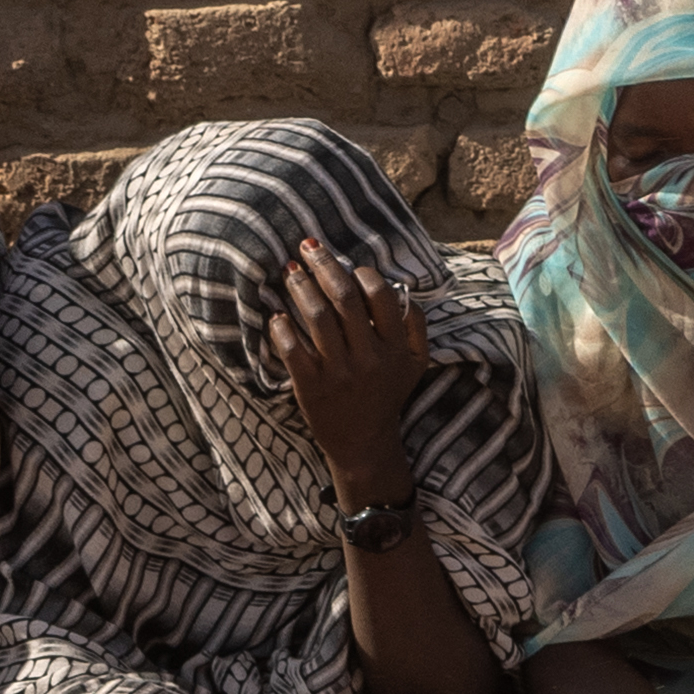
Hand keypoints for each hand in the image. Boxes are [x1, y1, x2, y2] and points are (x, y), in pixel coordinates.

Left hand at [269, 235, 437, 515]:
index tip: (346, 264)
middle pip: (344, 298)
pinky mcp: (312, 389)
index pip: (380, 295)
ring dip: (301, 288)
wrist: (365, 445)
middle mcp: (369, 358)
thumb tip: (403, 289)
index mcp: (396, 348)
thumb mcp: (415, 365)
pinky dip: (282, 329)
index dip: (361, 272)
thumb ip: (415, 327)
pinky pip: (293, 351)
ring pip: (318, 318)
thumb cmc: (386, 396)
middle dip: (323, 265)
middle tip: (306, 247)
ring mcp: (339, 374)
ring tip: (290, 272)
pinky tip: (277, 316)